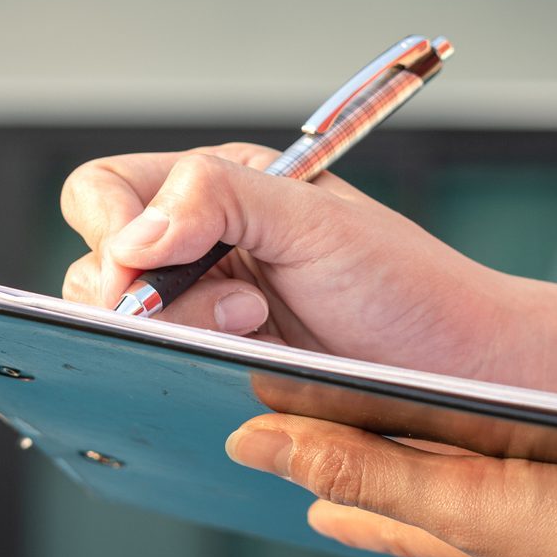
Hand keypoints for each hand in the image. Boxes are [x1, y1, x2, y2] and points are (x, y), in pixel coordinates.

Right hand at [59, 144, 526, 380]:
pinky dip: (178, 368)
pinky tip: (236, 367)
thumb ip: (219, 199)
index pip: (105, 188)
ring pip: (120, 323)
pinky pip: (153, 368)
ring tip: (255, 331)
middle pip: (98, 262)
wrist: (458, 369)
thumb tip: (132, 235)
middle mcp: (199, 242)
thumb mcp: (316, 219)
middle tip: (239, 306)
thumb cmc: (405, 284)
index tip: (145, 263)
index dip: (108, 224)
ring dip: (177, 330)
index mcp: (217, 187)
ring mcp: (202, 309)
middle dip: (151, 291)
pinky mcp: (213, 366)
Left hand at [224, 411, 556, 556]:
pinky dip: (529, 554)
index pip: (377, 510)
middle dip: (379, 510)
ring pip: (488, 535)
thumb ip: (362, 465)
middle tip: (334, 507)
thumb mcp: (461, 495)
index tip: (297, 495)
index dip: (333, 492)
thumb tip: (253, 446)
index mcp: (461, 533)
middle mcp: (502, 553)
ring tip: (434, 530)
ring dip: (453, 527)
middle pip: (422, 525)